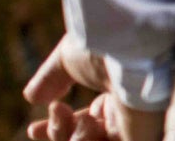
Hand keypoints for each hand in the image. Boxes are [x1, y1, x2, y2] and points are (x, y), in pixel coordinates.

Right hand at [23, 37, 164, 140]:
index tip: (33, 129)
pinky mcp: (141, 138)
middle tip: (58, 110)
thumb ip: (53, 78)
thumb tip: (33, 96)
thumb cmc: (105, 44)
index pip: (86, 124)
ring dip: (71, 137)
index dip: (58, 130)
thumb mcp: (71, 59)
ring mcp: (136, 127)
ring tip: (77, 115)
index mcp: (118, 94)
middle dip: (60, 132)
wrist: (128, 42)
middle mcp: (129, 113)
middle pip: (84, 139)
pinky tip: (86, 121)